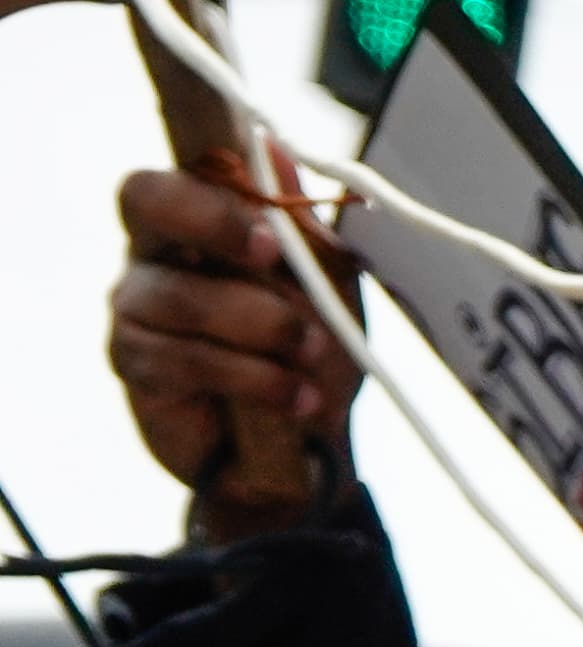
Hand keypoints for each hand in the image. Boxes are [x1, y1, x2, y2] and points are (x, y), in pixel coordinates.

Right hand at [109, 166, 361, 538]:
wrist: (312, 447)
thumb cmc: (312, 354)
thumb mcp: (328, 287)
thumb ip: (300, 225)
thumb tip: (270, 147)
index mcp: (201, 221)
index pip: (181, 168)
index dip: (215, 183)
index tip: (271, 221)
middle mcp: (155, 252)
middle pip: (143, 198)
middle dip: (211, 221)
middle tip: (270, 257)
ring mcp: (138, 307)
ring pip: (181, 294)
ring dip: (261, 324)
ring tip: (311, 352)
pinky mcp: (138, 365)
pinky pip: (185, 359)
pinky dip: (254, 379)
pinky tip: (296, 398)